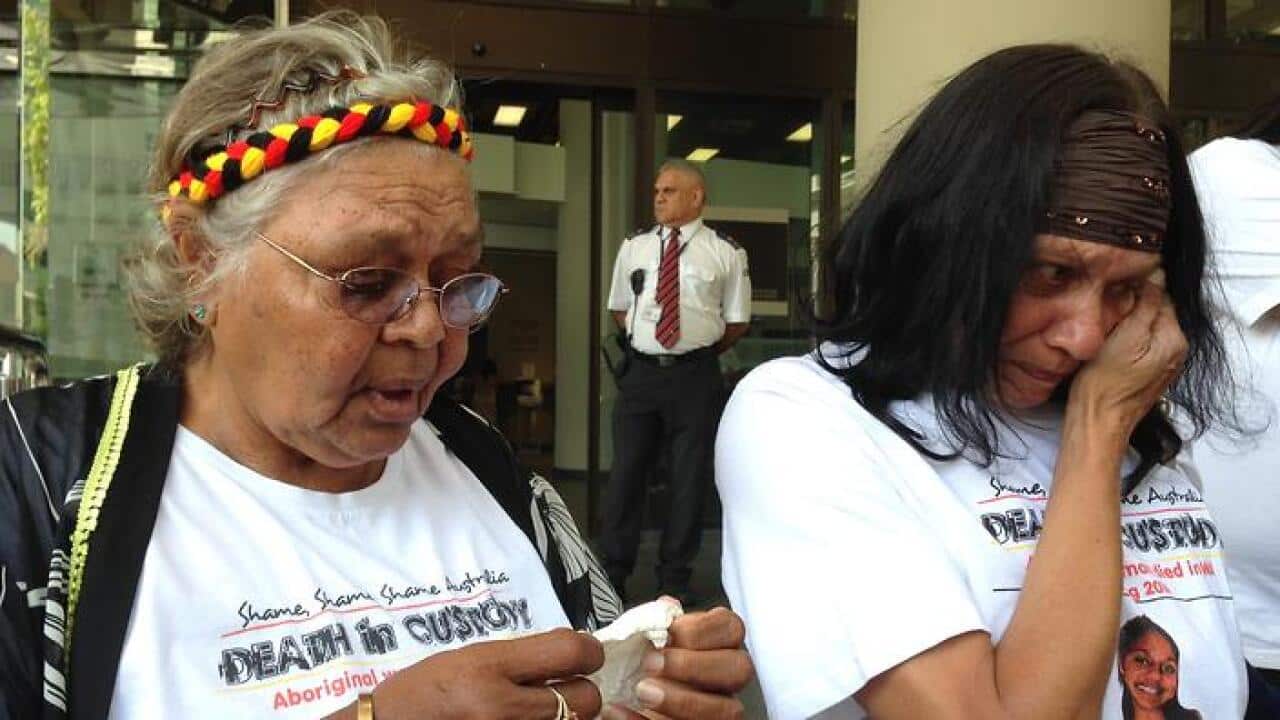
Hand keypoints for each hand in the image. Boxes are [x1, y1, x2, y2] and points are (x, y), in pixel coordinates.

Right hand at [367, 628, 603, 719]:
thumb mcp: (469, 658)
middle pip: (586, 699)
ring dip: (568, 719)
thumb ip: (520, 656)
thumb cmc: (425, 693)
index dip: (588, 652)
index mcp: (489, 667)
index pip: (570, 651)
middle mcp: (502, 707)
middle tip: (564, 690)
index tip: (584, 655)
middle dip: (581, 693)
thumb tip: (572, 649)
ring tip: (540, 711)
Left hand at [603, 605, 753, 719]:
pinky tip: (620, 712)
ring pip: (728, 709)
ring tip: (642, 691)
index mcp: (716, 645)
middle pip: (739, 668)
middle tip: (652, 664)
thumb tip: (666, 607)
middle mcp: (724, 679)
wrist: (620, 697)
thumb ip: (656, 620)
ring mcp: (718, 709)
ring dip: (684, 700)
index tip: (668, 633)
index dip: (703, 628)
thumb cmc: (638, 667)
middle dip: (695, 665)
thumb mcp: (642, 639)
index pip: (731, 628)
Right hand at [1069, 270, 1187, 438]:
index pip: (1161, 295)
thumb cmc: (1105, 383)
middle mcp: (1176, 350)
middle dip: (1134, 306)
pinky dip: (1128, 338)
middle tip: (1107, 313)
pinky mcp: (1149, 372)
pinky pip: (1142, 343)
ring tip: (1107, 329)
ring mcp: (1164, 362)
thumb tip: (1156, 275)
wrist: (1098, 421)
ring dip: (1129, 322)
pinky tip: (1111, 345)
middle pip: (1156, 311)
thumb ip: (1145, 304)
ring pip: (1148, 327)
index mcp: (1174, 338)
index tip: (1112, 294)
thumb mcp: (1125, 336)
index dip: (1136, 289)